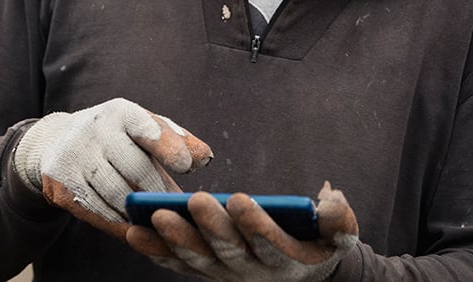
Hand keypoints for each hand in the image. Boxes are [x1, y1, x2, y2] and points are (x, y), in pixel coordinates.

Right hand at [12, 97, 212, 239]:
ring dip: (139, 211)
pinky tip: (132, 228)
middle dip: (157, 190)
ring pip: (116, 194)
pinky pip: (96, 211)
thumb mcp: (144, 130)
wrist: (56, 145)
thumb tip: (204, 158)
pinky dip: (117, 223)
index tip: (186, 167)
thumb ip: (178, 141)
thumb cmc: (116, 140)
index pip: (145, 126)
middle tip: (175, 208)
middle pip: (134, 167)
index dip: (167, 146)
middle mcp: (94, 130)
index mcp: (120, 112)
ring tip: (157, 220)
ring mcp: (73, 157)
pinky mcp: (60, 184)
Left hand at [125, 181, 358, 280]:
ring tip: (153, 217)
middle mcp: (252, 273)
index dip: (256, 224)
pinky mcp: (205, 271)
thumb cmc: (316, 241)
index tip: (242, 199)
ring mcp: (225, 274)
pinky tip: (134, 233)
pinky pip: (177, 264)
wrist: (301, 270)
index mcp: (286, 260)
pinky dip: (156, 252)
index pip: (270, 243)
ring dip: (174, 240)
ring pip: (197, 260)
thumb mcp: (337, 233)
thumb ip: (339, 220)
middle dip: (210, 226)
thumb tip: (331, 201)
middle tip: (195, 199)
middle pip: (228, 251)